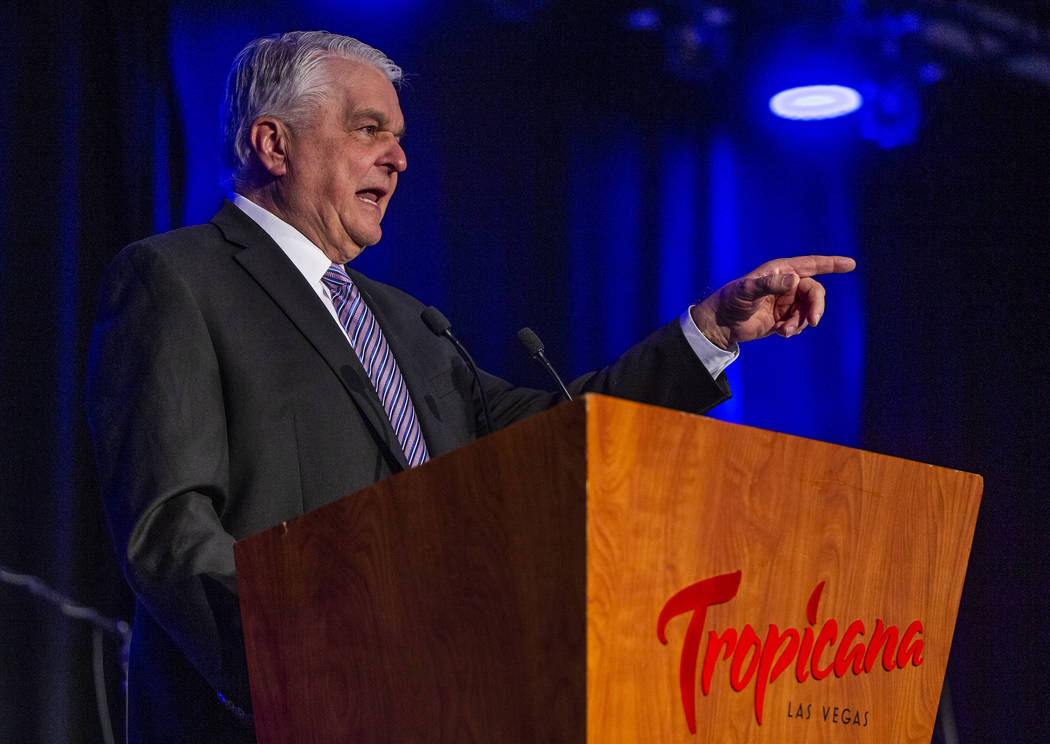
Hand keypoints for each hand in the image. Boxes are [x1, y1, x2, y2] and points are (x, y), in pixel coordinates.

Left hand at [690, 255, 855, 349]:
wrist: (721, 325)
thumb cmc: (731, 301)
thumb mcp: (747, 291)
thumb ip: (770, 284)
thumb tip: (794, 281)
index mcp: (780, 270)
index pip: (811, 265)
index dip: (832, 264)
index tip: (851, 264)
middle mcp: (786, 283)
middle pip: (814, 292)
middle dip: (816, 307)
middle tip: (813, 322)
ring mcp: (786, 301)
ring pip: (808, 310)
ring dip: (801, 322)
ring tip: (785, 332)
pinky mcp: (784, 317)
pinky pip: (800, 323)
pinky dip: (794, 329)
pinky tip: (780, 333)